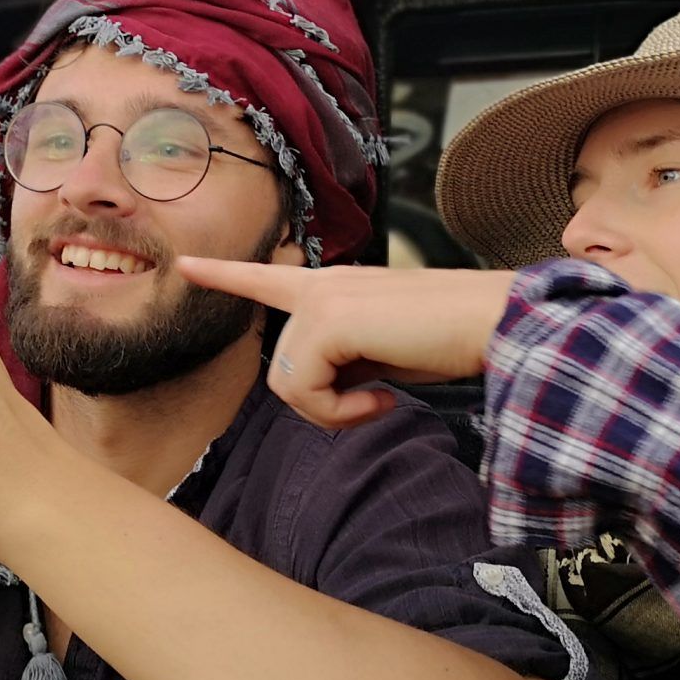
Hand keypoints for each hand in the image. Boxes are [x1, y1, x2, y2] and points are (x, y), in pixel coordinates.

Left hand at [174, 260, 515, 428]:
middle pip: (281, 370)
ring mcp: (322, 301)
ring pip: (287, 386)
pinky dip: (340, 413)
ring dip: (333, 411)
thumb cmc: (453, 339)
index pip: (267, 280)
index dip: (225, 276)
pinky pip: (304, 392)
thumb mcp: (387, 354)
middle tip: (374, 405)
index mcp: (336, 288)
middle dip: (320, 405)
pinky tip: (382, 402)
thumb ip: (347, 361)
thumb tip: (327, 394)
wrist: (493, 324)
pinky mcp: (328, 321)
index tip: (186, 266)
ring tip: (381, 401)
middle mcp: (321, 287)